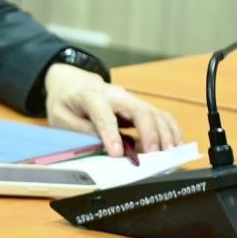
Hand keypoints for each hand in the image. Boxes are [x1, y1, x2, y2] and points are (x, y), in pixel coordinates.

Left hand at [43, 64, 183, 155]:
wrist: (71, 82)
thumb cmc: (65, 101)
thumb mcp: (60, 117)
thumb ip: (80, 130)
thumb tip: (101, 147)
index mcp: (90, 96)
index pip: (103, 115)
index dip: (111, 135)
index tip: (117, 154)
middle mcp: (115, 95)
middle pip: (139, 110)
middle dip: (150, 133)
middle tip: (155, 155)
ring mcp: (130, 99)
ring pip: (154, 113)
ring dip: (165, 134)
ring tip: (169, 154)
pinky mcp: (139, 106)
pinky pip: (160, 116)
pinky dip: (171, 130)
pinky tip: (176, 145)